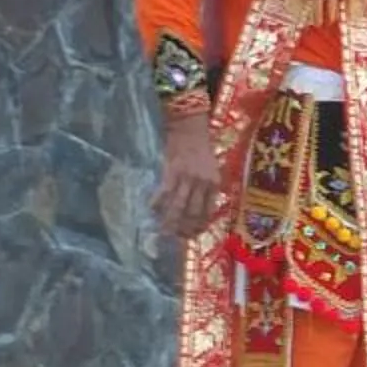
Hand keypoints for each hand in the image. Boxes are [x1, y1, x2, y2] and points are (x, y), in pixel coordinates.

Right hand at [151, 111, 219, 238]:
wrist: (189, 129)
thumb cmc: (201, 150)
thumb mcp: (212, 170)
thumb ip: (207, 189)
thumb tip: (200, 212)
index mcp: (214, 183)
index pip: (208, 211)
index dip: (199, 226)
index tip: (192, 235)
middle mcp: (203, 183)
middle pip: (193, 212)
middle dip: (184, 228)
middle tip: (175, 237)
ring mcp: (187, 178)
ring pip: (178, 207)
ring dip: (170, 222)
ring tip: (163, 232)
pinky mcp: (172, 171)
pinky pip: (164, 193)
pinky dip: (157, 204)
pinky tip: (152, 210)